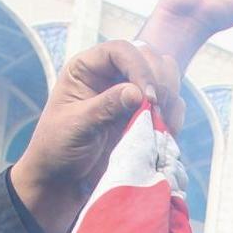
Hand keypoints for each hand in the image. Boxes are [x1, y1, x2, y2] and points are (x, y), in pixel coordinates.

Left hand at [10, 40, 182, 232]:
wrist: (62, 182)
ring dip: (170, 98)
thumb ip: (104, 107)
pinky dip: (174, 116)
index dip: (139, 67)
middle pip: (149, 57)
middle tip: (157, 111)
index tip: (148, 96)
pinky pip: (170, 105)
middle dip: (159, 82)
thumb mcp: (76, 127)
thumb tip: (137, 92)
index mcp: (87, 69)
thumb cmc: (58, 150)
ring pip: (165, 77)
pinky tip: (166, 132)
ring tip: (161, 123)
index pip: (121, 51)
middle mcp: (111, 75)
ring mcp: (130, 94)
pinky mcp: (143, 115)